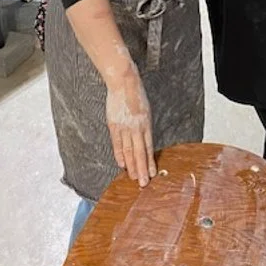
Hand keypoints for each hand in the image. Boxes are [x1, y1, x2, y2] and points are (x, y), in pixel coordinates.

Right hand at [106, 71, 155, 187]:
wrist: (123, 82)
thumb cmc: (136, 94)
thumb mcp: (146, 111)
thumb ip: (144, 127)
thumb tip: (144, 142)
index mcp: (146, 124)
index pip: (148, 148)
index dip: (149, 162)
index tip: (152, 174)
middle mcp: (136, 127)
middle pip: (139, 153)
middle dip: (142, 169)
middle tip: (143, 183)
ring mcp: (124, 127)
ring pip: (128, 151)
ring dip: (131, 166)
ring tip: (133, 178)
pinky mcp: (114, 125)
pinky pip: (117, 144)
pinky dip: (120, 155)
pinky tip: (122, 164)